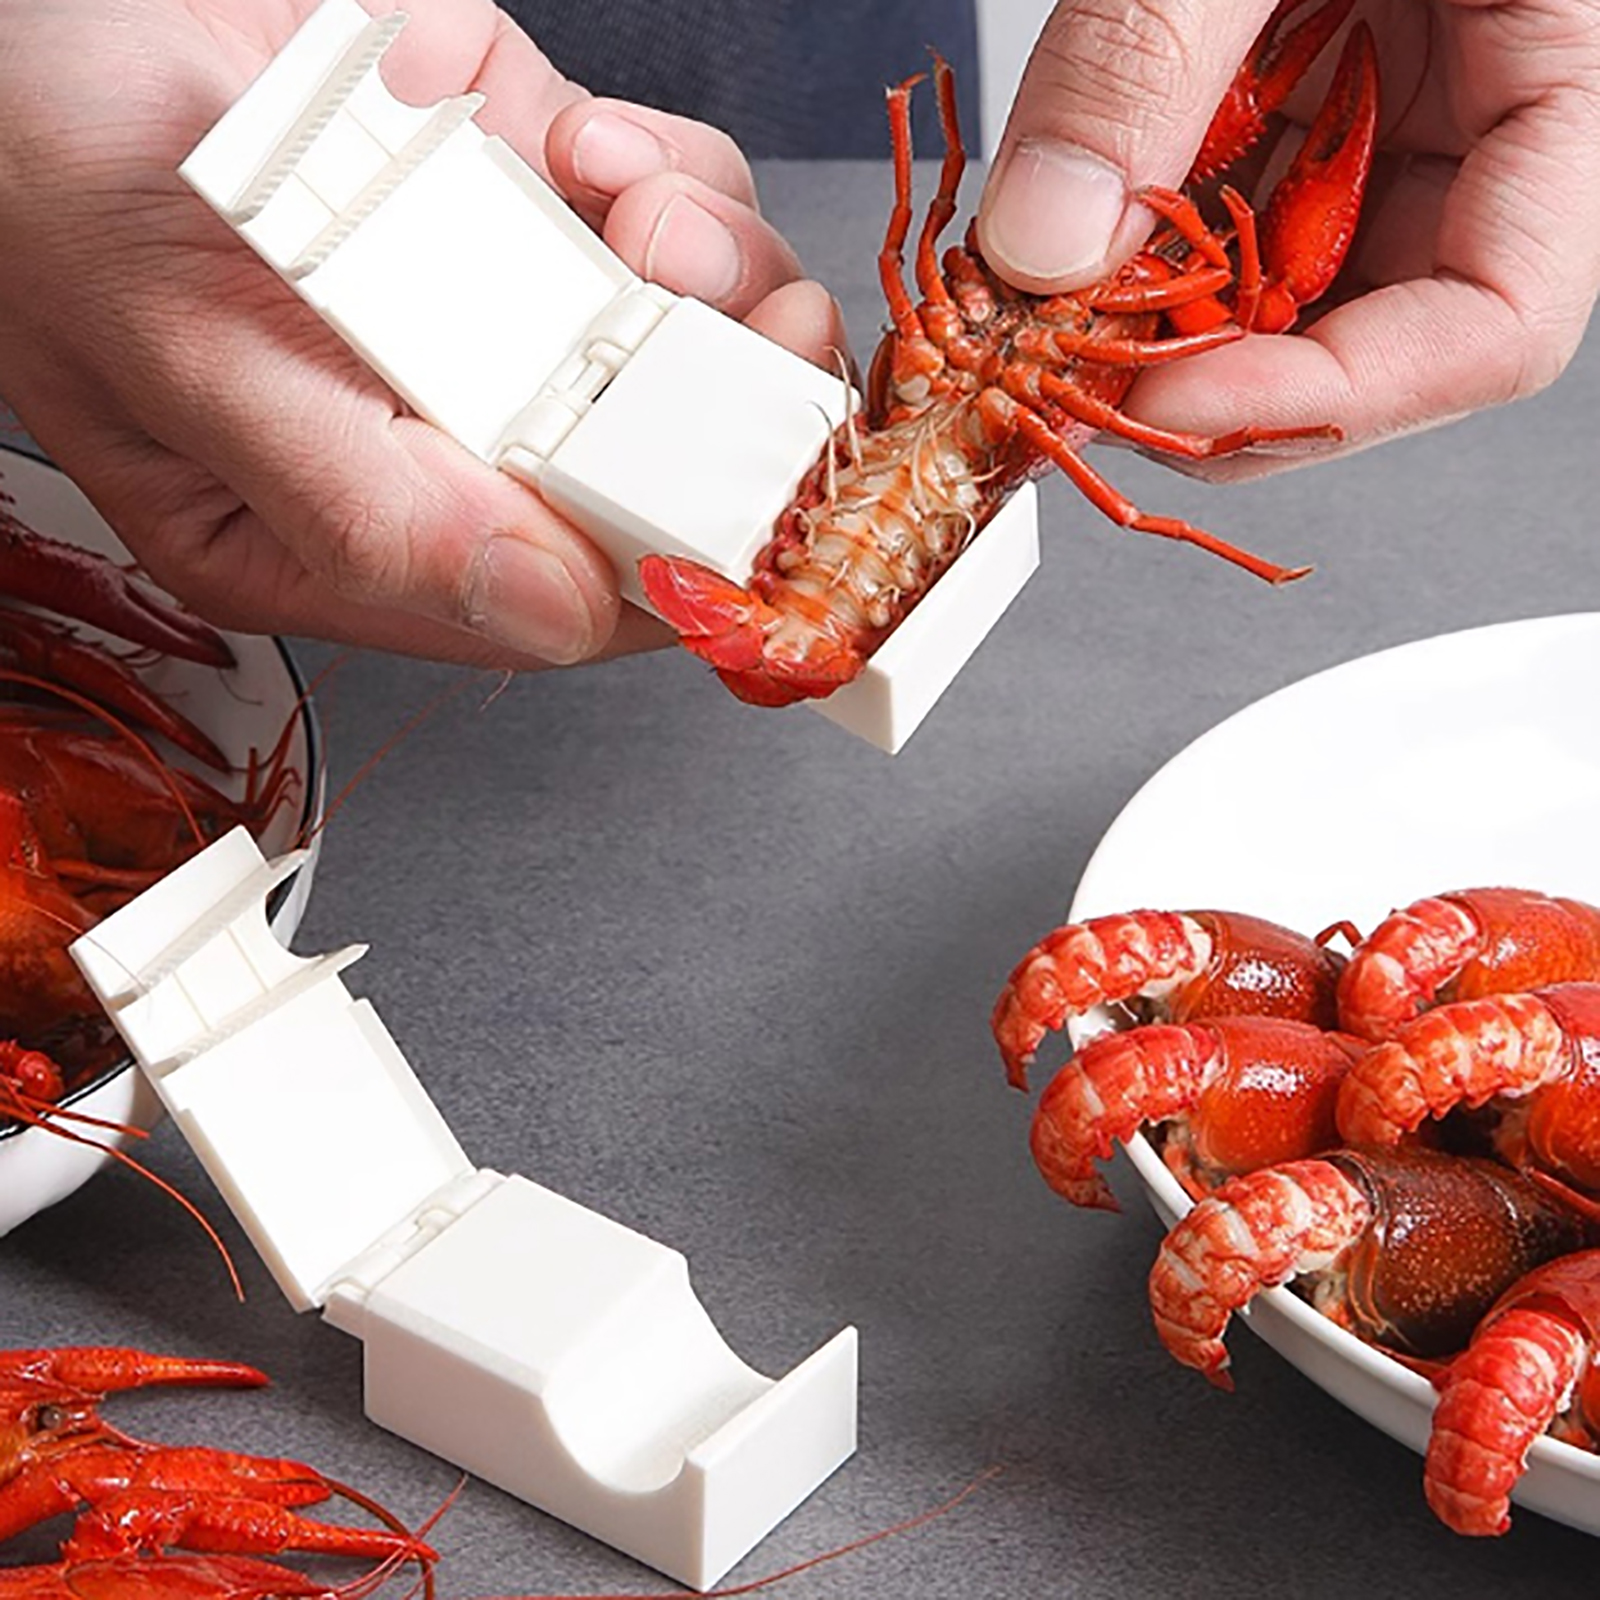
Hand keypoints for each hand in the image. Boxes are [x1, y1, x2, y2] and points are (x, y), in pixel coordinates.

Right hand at [0, 0, 845, 663]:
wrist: (40, 16)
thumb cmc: (52, 185)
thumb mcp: (182, 359)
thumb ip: (367, 504)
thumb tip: (551, 613)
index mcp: (362, 537)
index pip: (565, 599)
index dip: (680, 563)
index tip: (745, 501)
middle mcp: (451, 440)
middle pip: (662, 472)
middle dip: (743, 407)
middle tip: (764, 334)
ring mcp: (499, 317)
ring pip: (689, 337)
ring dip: (715, 271)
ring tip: (643, 214)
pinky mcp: (523, 200)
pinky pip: (660, 209)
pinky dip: (664, 172)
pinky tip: (589, 149)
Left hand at [975, 0, 1599, 473]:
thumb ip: (1144, 60)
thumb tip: (1043, 245)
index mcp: (1562, 47)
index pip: (1497, 320)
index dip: (1332, 399)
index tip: (1173, 406)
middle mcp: (1482, 92)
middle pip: (1381, 326)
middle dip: (1223, 371)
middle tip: (1081, 380)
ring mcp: (1394, 91)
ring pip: (1293, 279)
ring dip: (1171, 319)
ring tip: (1061, 311)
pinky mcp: (1308, 71)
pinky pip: (1235, 197)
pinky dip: (1148, 236)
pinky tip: (1079, 230)